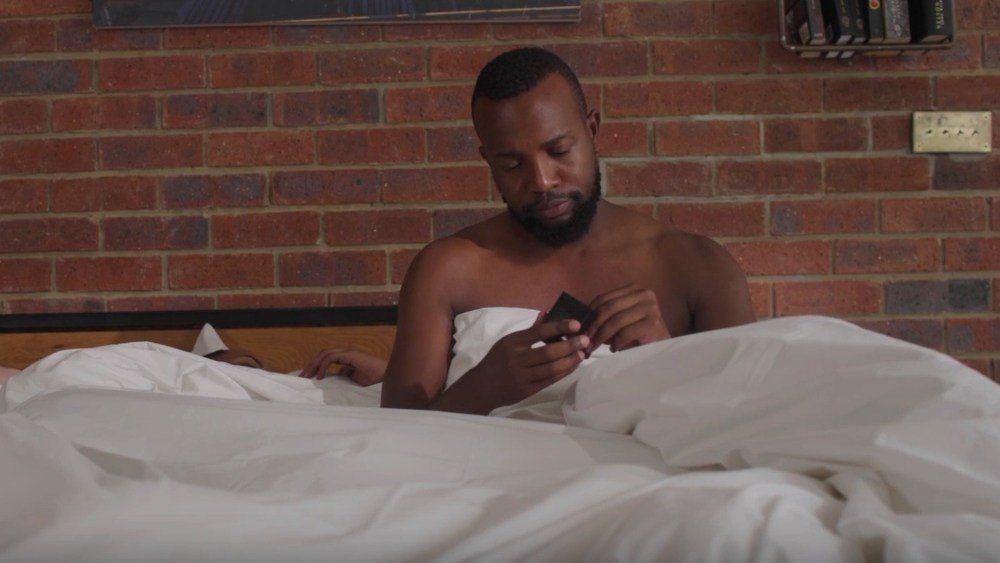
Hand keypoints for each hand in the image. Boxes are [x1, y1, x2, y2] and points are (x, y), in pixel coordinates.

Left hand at [301, 348, 386, 385]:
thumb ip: (344, 377)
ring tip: (307, 376)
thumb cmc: (374, 379)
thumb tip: (333, 379)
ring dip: (313, 364)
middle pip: (322, 354)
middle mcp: (345, 353)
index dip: (315, 366)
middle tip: (301, 376)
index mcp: (346, 358)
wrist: (387, 376)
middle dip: (310, 365)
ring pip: (325, 354)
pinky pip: (332, 357)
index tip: (306, 377)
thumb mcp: (354, 380)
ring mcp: (348, 352)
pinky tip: (320, 376)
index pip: (325, 358)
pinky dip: (323, 366)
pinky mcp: (350, 355)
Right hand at [459, 314, 588, 408]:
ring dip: (570, 361)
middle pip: (548, 352)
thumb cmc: (496, 361)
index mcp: (512, 343)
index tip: (576, 324)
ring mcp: (522, 377)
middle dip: (570, 345)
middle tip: (585, 340)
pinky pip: (549, 380)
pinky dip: (563, 372)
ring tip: (582, 353)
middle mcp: (517, 359)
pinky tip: (573, 365)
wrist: (481, 388)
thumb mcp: (507, 342)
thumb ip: (528, 331)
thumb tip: (546, 313)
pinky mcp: (527, 390)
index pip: (538, 332)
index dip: (559, 327)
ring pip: (551, 368)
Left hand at [587, 284, 670, 352]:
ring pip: (616, 320)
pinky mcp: (653, 324)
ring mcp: (651, 308)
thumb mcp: (620, 319)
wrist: (662, 346)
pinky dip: (616, 342)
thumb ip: (605, 316)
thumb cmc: (638, 333)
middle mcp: (644, 294)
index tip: (581, 327)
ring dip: (602, 336)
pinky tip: (614, 349)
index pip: (604, 298)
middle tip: (586, 340)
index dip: (590, 313)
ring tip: (596, 346)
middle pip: (609, 308)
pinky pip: (626, 333)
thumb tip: (581, 322)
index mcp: (634, 289)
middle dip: (594, 326)